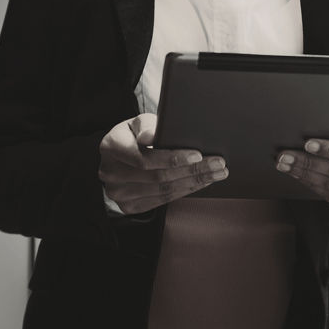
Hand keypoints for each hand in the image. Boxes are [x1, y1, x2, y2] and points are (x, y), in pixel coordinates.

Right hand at [98, 113, 227, 213]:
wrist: (120, 154)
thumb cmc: (134, 134)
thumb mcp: (138, 122)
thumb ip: (147, 125)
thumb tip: (150, 136)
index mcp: (111, 147)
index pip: (144, 158)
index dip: (173, 158)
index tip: (198, 154)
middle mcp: (111, 173)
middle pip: (157, 176)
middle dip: (193, 170)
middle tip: (218, 163)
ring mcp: (118, 193)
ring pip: (163, 190)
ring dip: (194, 182)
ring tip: (217, 173)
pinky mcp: (129, 206)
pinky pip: (162, 200)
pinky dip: (185, 191)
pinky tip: (201, 182)